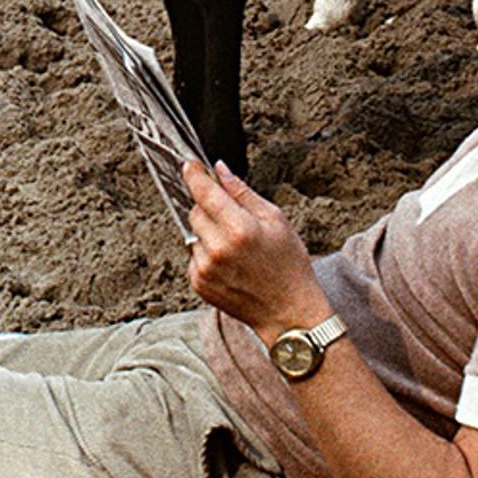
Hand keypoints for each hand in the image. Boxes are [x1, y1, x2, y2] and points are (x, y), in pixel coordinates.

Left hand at [181, 160, 329, 336]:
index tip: (189, 166)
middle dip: (208, 207)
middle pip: (195, 211)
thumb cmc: (288, 265)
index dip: (194, 175)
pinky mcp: (198, 284)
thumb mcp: (276, 220)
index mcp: (239, 228)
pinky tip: (230, 262)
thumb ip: (243, 193)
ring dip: (208, 232)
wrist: (287, 311)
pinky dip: (206, 253)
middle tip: (232, 218)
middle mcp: (217, 249)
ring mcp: (205, 269)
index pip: (204, 192)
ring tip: (235, 246)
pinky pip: (193, 255)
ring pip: (192, 233)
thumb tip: (220, 170)